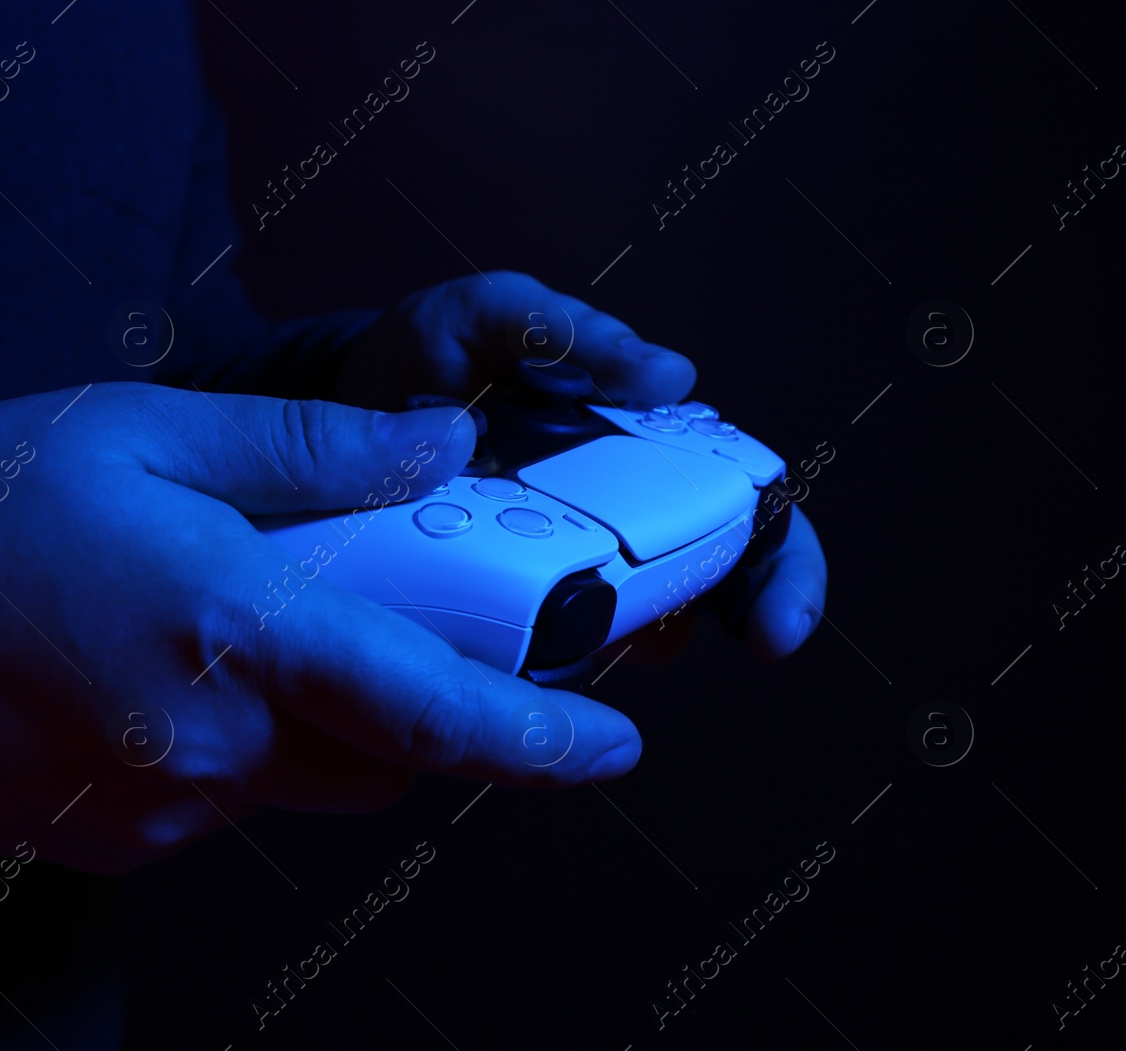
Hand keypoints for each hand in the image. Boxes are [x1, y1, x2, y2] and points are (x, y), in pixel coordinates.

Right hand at [0, 383, 641, 872]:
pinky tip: (159, 672)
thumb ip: (313, 450)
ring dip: (323, 718)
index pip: (429, 708)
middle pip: (384, 757)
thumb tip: (443, 452)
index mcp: (232, 634)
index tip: (617, 742)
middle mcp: (210, 749)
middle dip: (424, 705)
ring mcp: (162, 811)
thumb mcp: (144, 431)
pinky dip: (238, 743)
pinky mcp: (118, 844)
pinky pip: (227, 800)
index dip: (540, 736)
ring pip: (307, 782)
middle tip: (403, 626)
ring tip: (247, 625)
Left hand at [330, 270, 826, 661]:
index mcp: (640, 433)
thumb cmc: (434, 354)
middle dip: (753, 607)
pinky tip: (547, 658)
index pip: (749, 497)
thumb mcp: (488, 318)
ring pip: (647, 613)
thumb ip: (560, 331)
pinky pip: (560, 638)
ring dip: (653, 633)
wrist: (344, 409)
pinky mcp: (515, 593)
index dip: (781, 559)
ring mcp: (574, 552)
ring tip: (629, 646)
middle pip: (725, 567)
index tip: (775, 617)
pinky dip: (567, 652)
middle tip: (757, 642)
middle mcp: (626, 499)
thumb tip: (668, 376)